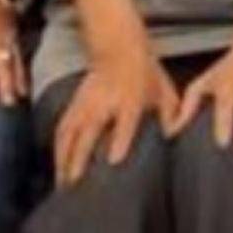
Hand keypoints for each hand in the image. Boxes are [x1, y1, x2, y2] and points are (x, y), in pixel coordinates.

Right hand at [52, 46, 173, 183]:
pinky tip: (57, 168)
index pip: (125, 121)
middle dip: (81, 156)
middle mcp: (105, 102)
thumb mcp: (165, 91)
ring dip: (64, 158)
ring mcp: (86, 104)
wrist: (119, 48)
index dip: (119, 139)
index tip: (113, 159)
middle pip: (89, 131)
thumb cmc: (147, 74)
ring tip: (62, 184)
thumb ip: (171, 115)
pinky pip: (62, 130)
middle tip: (75, 182)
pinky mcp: (74, 104)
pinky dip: (57, 150)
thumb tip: (175, 139)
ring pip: (70, 132)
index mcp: (131, 99)